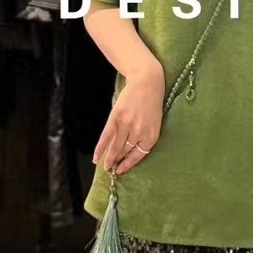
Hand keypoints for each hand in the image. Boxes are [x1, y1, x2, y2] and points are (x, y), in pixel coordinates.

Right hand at [93, 61, 164, 175]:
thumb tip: (131, 148)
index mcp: (151, 136)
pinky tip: (97, 157)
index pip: (138, 156)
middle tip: (111, 170)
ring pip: (115, 147)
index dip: (128, 164)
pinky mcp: (116, 118)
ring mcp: (127, 125)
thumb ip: (145, 135)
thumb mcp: (155, 122)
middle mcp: (139, 132)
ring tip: (105, 166)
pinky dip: (101, 148)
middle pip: (125, 152)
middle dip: (117, 162)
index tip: (121, 170)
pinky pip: (107, 137)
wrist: (146, 82)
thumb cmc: (152, 101)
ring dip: (109, 158)